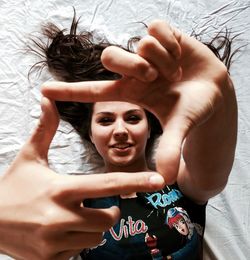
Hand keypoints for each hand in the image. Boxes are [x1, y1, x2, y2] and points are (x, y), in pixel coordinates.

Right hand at [0, 98, 163, 259]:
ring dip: (93, 226)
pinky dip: (78, 241)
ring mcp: (56, 242)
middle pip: (109, 218)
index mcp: (62, 189)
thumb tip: (47, 99)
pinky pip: (80, 251)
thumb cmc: (11, 186)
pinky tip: (60, 232)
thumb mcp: (29, 156)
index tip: (158, 180)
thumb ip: (45, 129)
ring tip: (73, 216)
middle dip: (109, 211)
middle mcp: (62, 217)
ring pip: (97, 236)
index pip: (108, 185)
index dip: (135, 182)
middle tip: (95, 203)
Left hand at [42, 20, 236, 187]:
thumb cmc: (194, 109)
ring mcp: (146, 52)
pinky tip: (181, 56)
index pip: (93, 91)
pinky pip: (157, 30)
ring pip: (139, 44)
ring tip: (175, 71)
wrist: (215, 89)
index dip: (70, 92)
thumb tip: (165, 180)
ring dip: (162, 60)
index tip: (44, 91)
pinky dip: (173, 45)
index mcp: (131, 93)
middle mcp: (134, 72)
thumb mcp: (180, 127)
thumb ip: (169, 149)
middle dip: (134, 67)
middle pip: (110, 56)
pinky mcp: (162, 34)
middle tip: (155, 79)